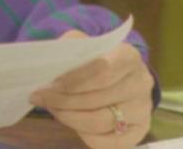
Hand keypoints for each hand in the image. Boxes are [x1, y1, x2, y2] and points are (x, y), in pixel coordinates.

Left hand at [28, 32, 154, 148]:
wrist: (120, 75)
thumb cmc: (96, 58)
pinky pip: (110, 143)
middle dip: (64, 100)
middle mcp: (141, 83)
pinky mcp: (140, 131)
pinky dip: (85, 136)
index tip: (50, 84)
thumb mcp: (83, 44)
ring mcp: (142, 109)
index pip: (103, 69)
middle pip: (99, 97)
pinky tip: (72, 123)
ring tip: (53, 109)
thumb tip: (47, 64)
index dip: (75, 79)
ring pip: (102, 121)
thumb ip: (67, 48)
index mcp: (129, 56)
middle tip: (40, 98)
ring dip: (70, 117)